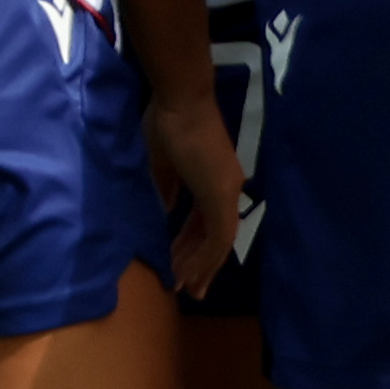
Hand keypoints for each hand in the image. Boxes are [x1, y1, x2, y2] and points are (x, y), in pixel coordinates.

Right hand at [147, 85, 247, 297]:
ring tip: (186, 288)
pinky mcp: (221, 195)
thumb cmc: (167, 123)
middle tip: (186, 288)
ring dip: (201, 267)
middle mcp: (226, 188)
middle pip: (215, 237)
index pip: (204, 223)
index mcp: (213, 180)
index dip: (191, 246)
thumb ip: (167, 190)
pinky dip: (205, 258)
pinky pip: (218, 237)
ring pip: (219, 242)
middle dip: (198, 264)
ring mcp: (226, 192)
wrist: (179, 100)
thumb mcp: (162, 165)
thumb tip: (165, 212)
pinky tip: (191, 274)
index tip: (177, 264)